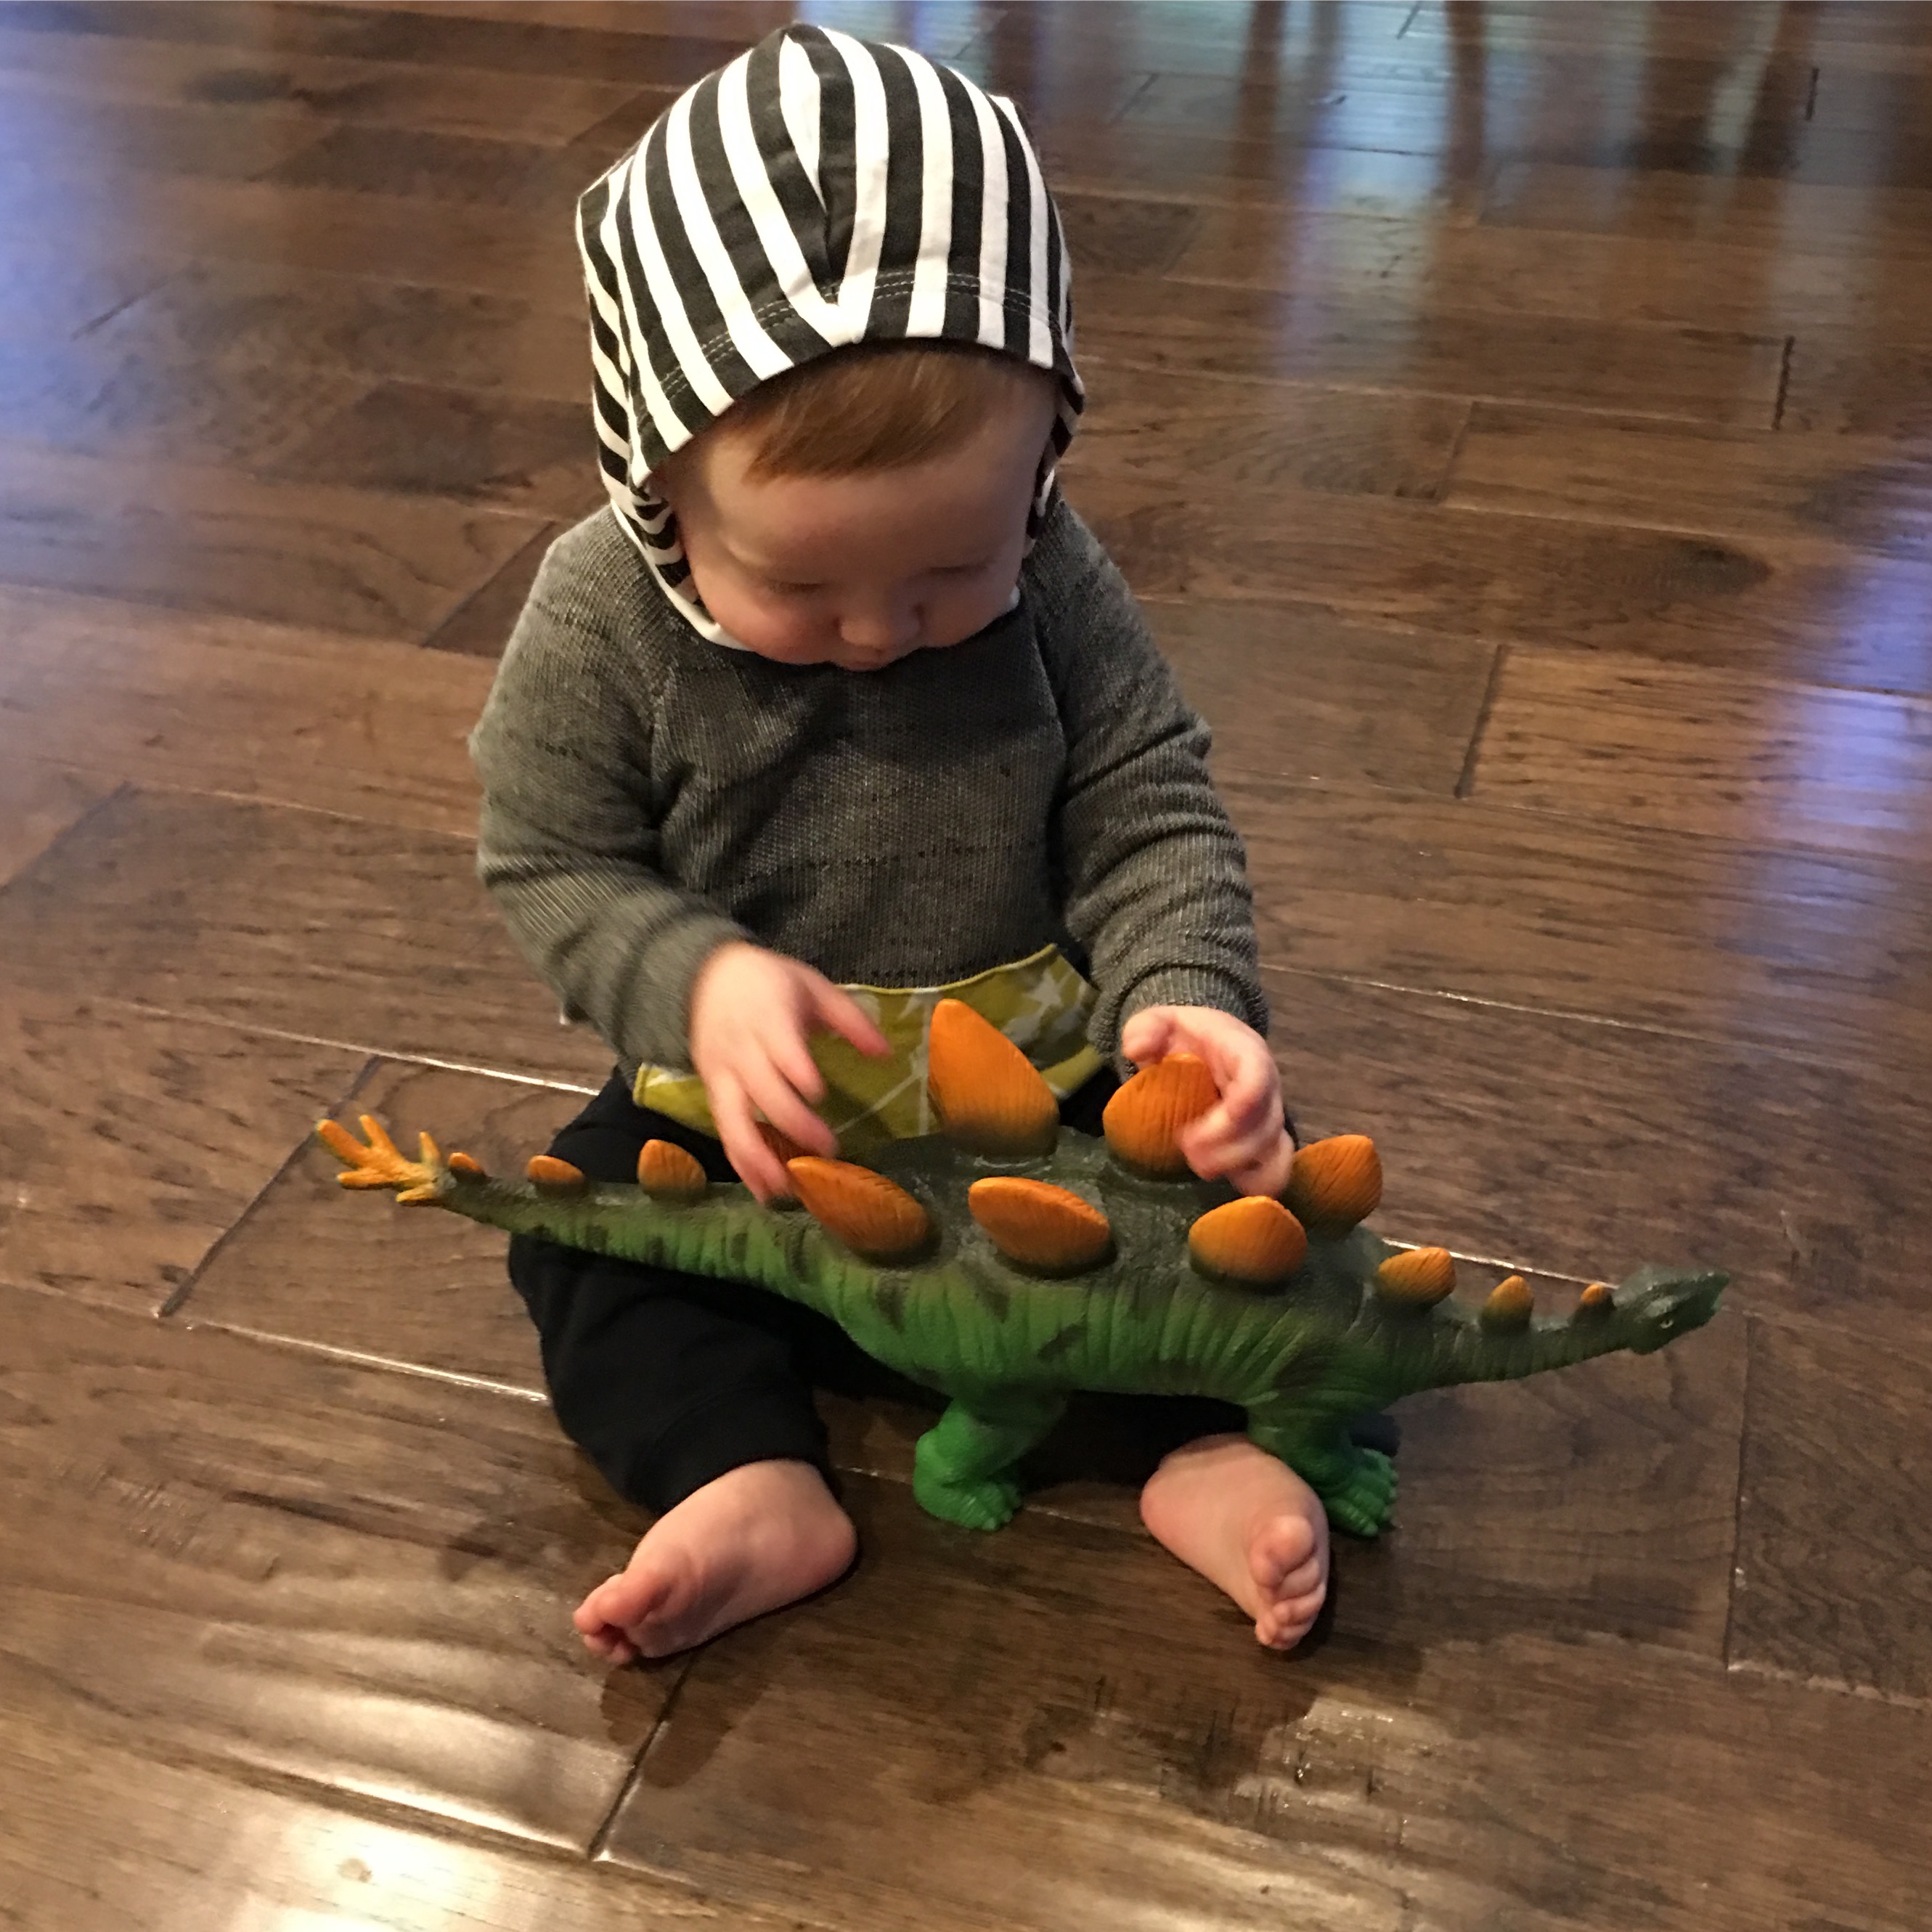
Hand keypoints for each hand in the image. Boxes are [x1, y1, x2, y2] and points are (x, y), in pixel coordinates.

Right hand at [689, 942, 889, 1201]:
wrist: (705, 976)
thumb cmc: (770, 982)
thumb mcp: (812, 987)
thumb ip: (849, 1019)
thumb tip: (886, 1054)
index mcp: (768, 1018)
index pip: (780, 1048)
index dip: (796, 1071)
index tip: (820, 1094)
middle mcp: (740, 1050)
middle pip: (761, 1092)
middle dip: (792, 1124)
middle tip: (828, 1150)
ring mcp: (721, 1074)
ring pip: (734, 1121)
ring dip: (758, 1158)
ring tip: (786, 1189)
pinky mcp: (711, 1092)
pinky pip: (724, 1131)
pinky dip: (741, 1163)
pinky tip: (763, 1189)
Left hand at [1119, 1005, 1293, 1197]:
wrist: (1208, 1043)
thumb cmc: (1185, 1035)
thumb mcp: (1161, 1020)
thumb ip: (1146, 1028)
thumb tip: (1136, 1050)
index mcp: (1246, 1051)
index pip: (1256, 1078)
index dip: (1238, 1107)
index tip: (1196, 1132)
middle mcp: (1269, 1086)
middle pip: (1264, 1124)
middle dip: (1227, 1148)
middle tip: (1187, 1155)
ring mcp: (1271, 1115)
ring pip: (1274, 1150)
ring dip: (1240, 1167)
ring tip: (1200, 1170)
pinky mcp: (1268, 1140)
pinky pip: (1277, 1168)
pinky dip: (1257, 1183)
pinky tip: (1226, 1184)